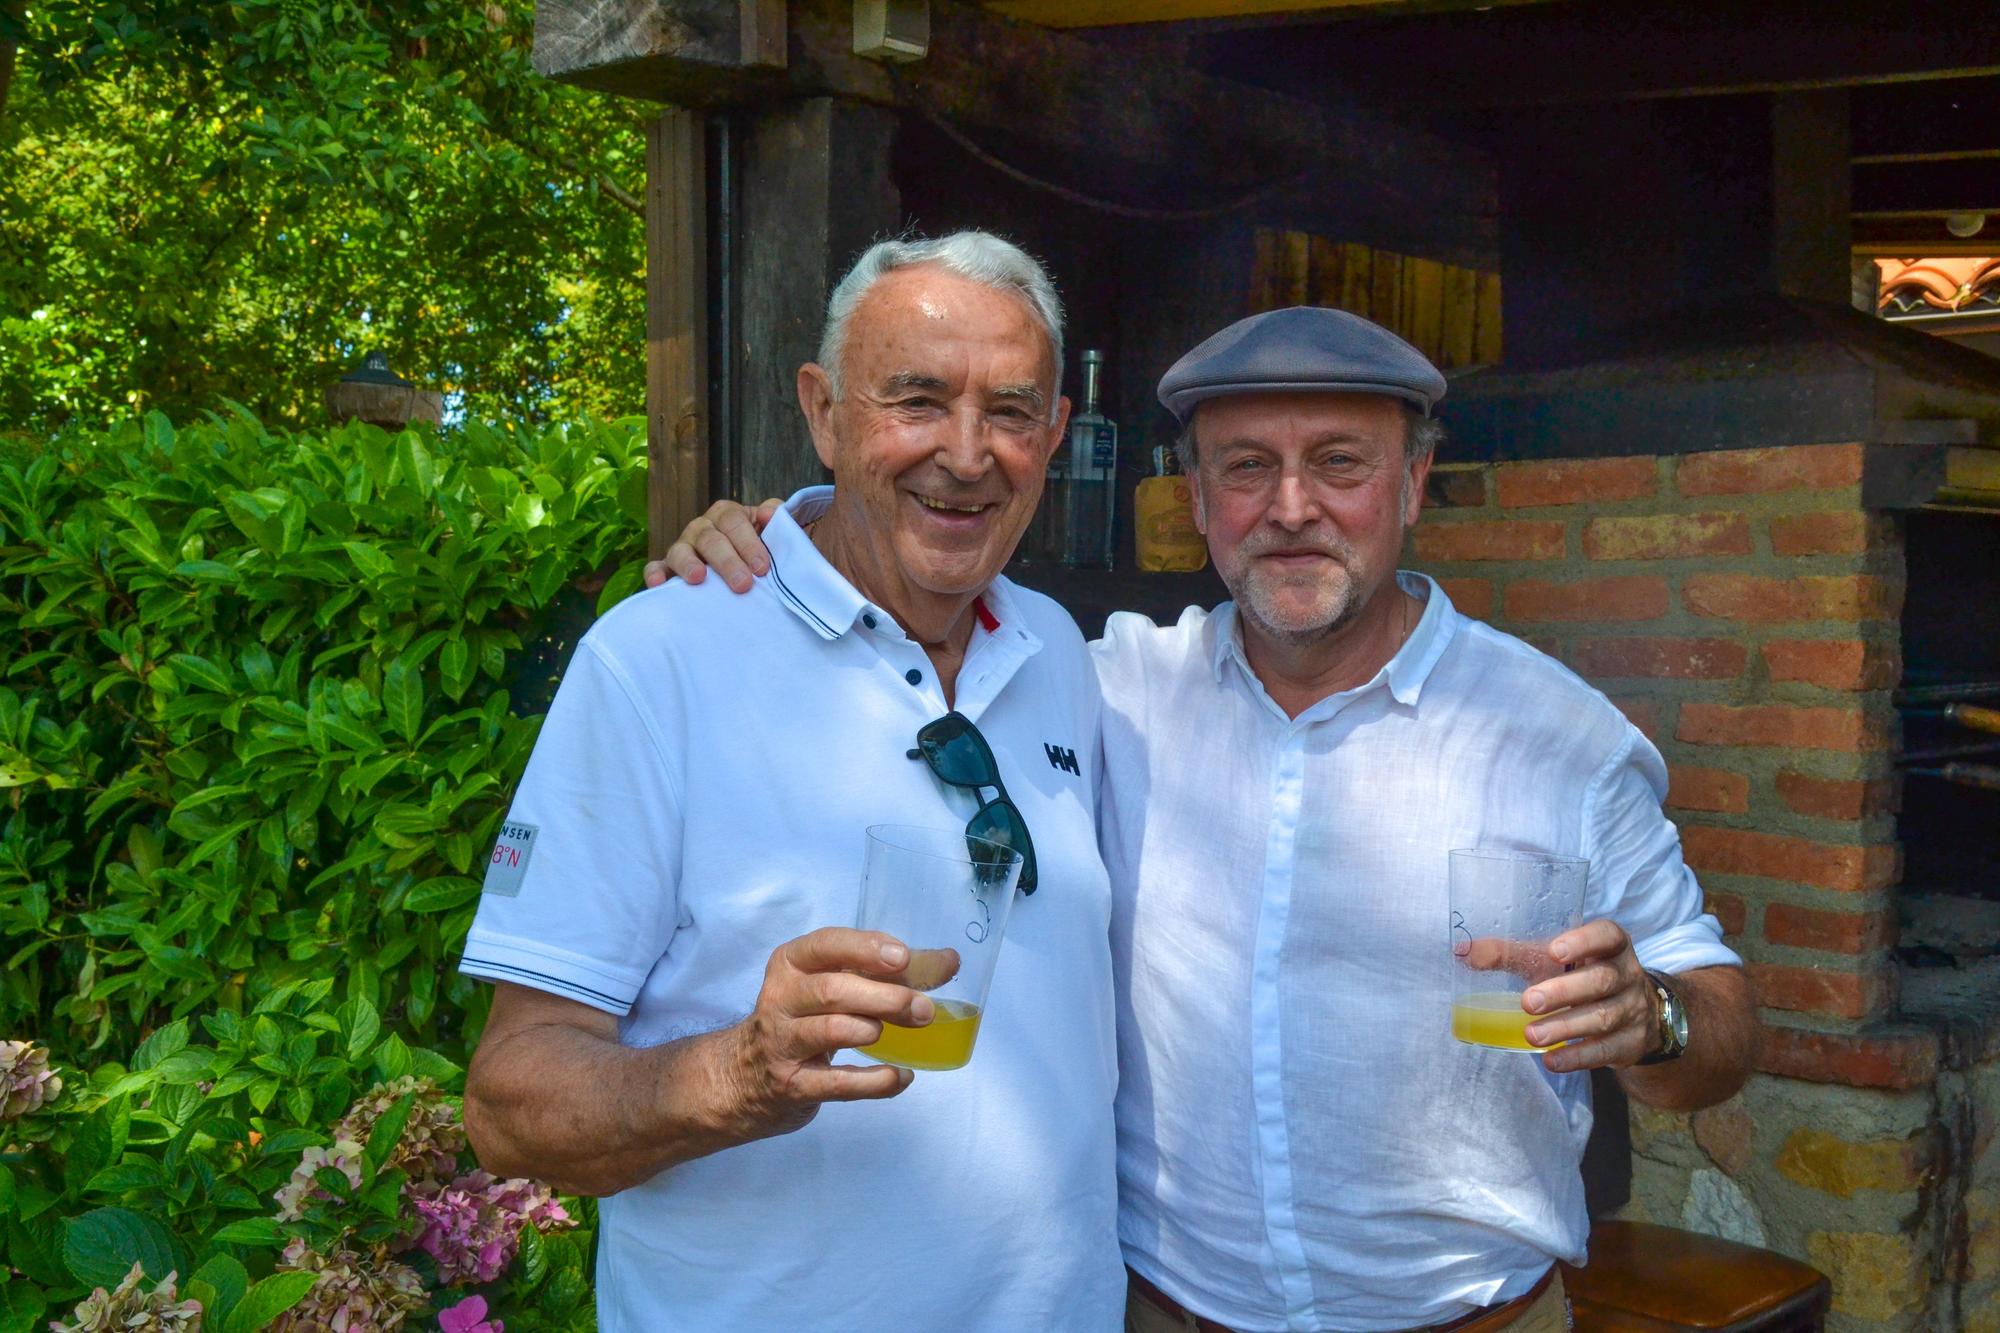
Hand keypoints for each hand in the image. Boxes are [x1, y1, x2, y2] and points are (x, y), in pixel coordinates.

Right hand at [643, 497, 780, 591]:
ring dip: (689, 564)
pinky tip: (659, 583)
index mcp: (727, 514)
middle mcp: (702, 527)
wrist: (744, 566)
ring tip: (699, 578)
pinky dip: (655, 573)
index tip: (762, 568)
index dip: (748, 543)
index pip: (734, 522)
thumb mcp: (773, 530)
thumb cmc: (760, 547)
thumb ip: (777, 518)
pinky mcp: (669, 567)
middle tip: (742, 584)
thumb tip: (770, 514)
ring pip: (681, 551)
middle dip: (727, 561)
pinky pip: (656, 567)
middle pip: (710, 539)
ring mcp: (683, 547)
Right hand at [721, 927, 931, 1140]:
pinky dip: (876, 1081)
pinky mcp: (792, 1085)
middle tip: (923, 1009)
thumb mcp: (830, 984)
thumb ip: (887, 971)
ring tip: (904, 1033)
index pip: (826, 945)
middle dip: (885, 997)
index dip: (865, 949)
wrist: (744, 1076)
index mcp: (791, 964)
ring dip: (874, 1030)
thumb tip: (948, 961)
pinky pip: (838, 1083)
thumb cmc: (802, 1019)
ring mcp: (782, 1044)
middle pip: (833, 991)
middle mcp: (780, 999)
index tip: (903, 957)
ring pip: (831, 1031)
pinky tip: (901, 1076)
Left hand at [1518, 918, 1656, 1073]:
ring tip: (1532, 1035)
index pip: (1607, 935)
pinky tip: (1551, 1060)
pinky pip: (1605, 1050)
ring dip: (1564, 1027)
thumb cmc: (1580, 974)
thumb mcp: (1552, 959)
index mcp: (1611, 946)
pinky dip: (1576, 1057)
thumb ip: (1511, 953)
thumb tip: (1463, 951)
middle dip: (1563, 992)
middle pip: (1601, 980)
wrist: (1634, 1012)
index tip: (1554, 951)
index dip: (1583, 942)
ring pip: (1602, 1017)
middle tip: (1528, 1002)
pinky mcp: (1631, 1043)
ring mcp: (1633, 1010)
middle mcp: (1627, 975)